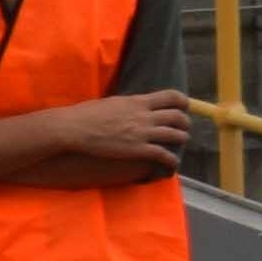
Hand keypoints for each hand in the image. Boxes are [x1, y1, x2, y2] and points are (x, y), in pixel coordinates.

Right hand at [45, 92, 189, 170]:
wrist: (76, 128)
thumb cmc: (88, 113)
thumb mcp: (114, 101)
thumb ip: (129, 104)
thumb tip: (134, 105)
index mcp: (139, 101)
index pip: (171, 96)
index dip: (183, 101)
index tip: (184, 106)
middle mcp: (145, 115)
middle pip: (177, 116)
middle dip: (185, 122)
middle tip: (184, 127)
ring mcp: (143, 133)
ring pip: (175, 134)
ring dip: (182, 138)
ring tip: (182, 141)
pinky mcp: (138, 149)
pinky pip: (162, 154)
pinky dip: (172, 160)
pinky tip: (173, 164)